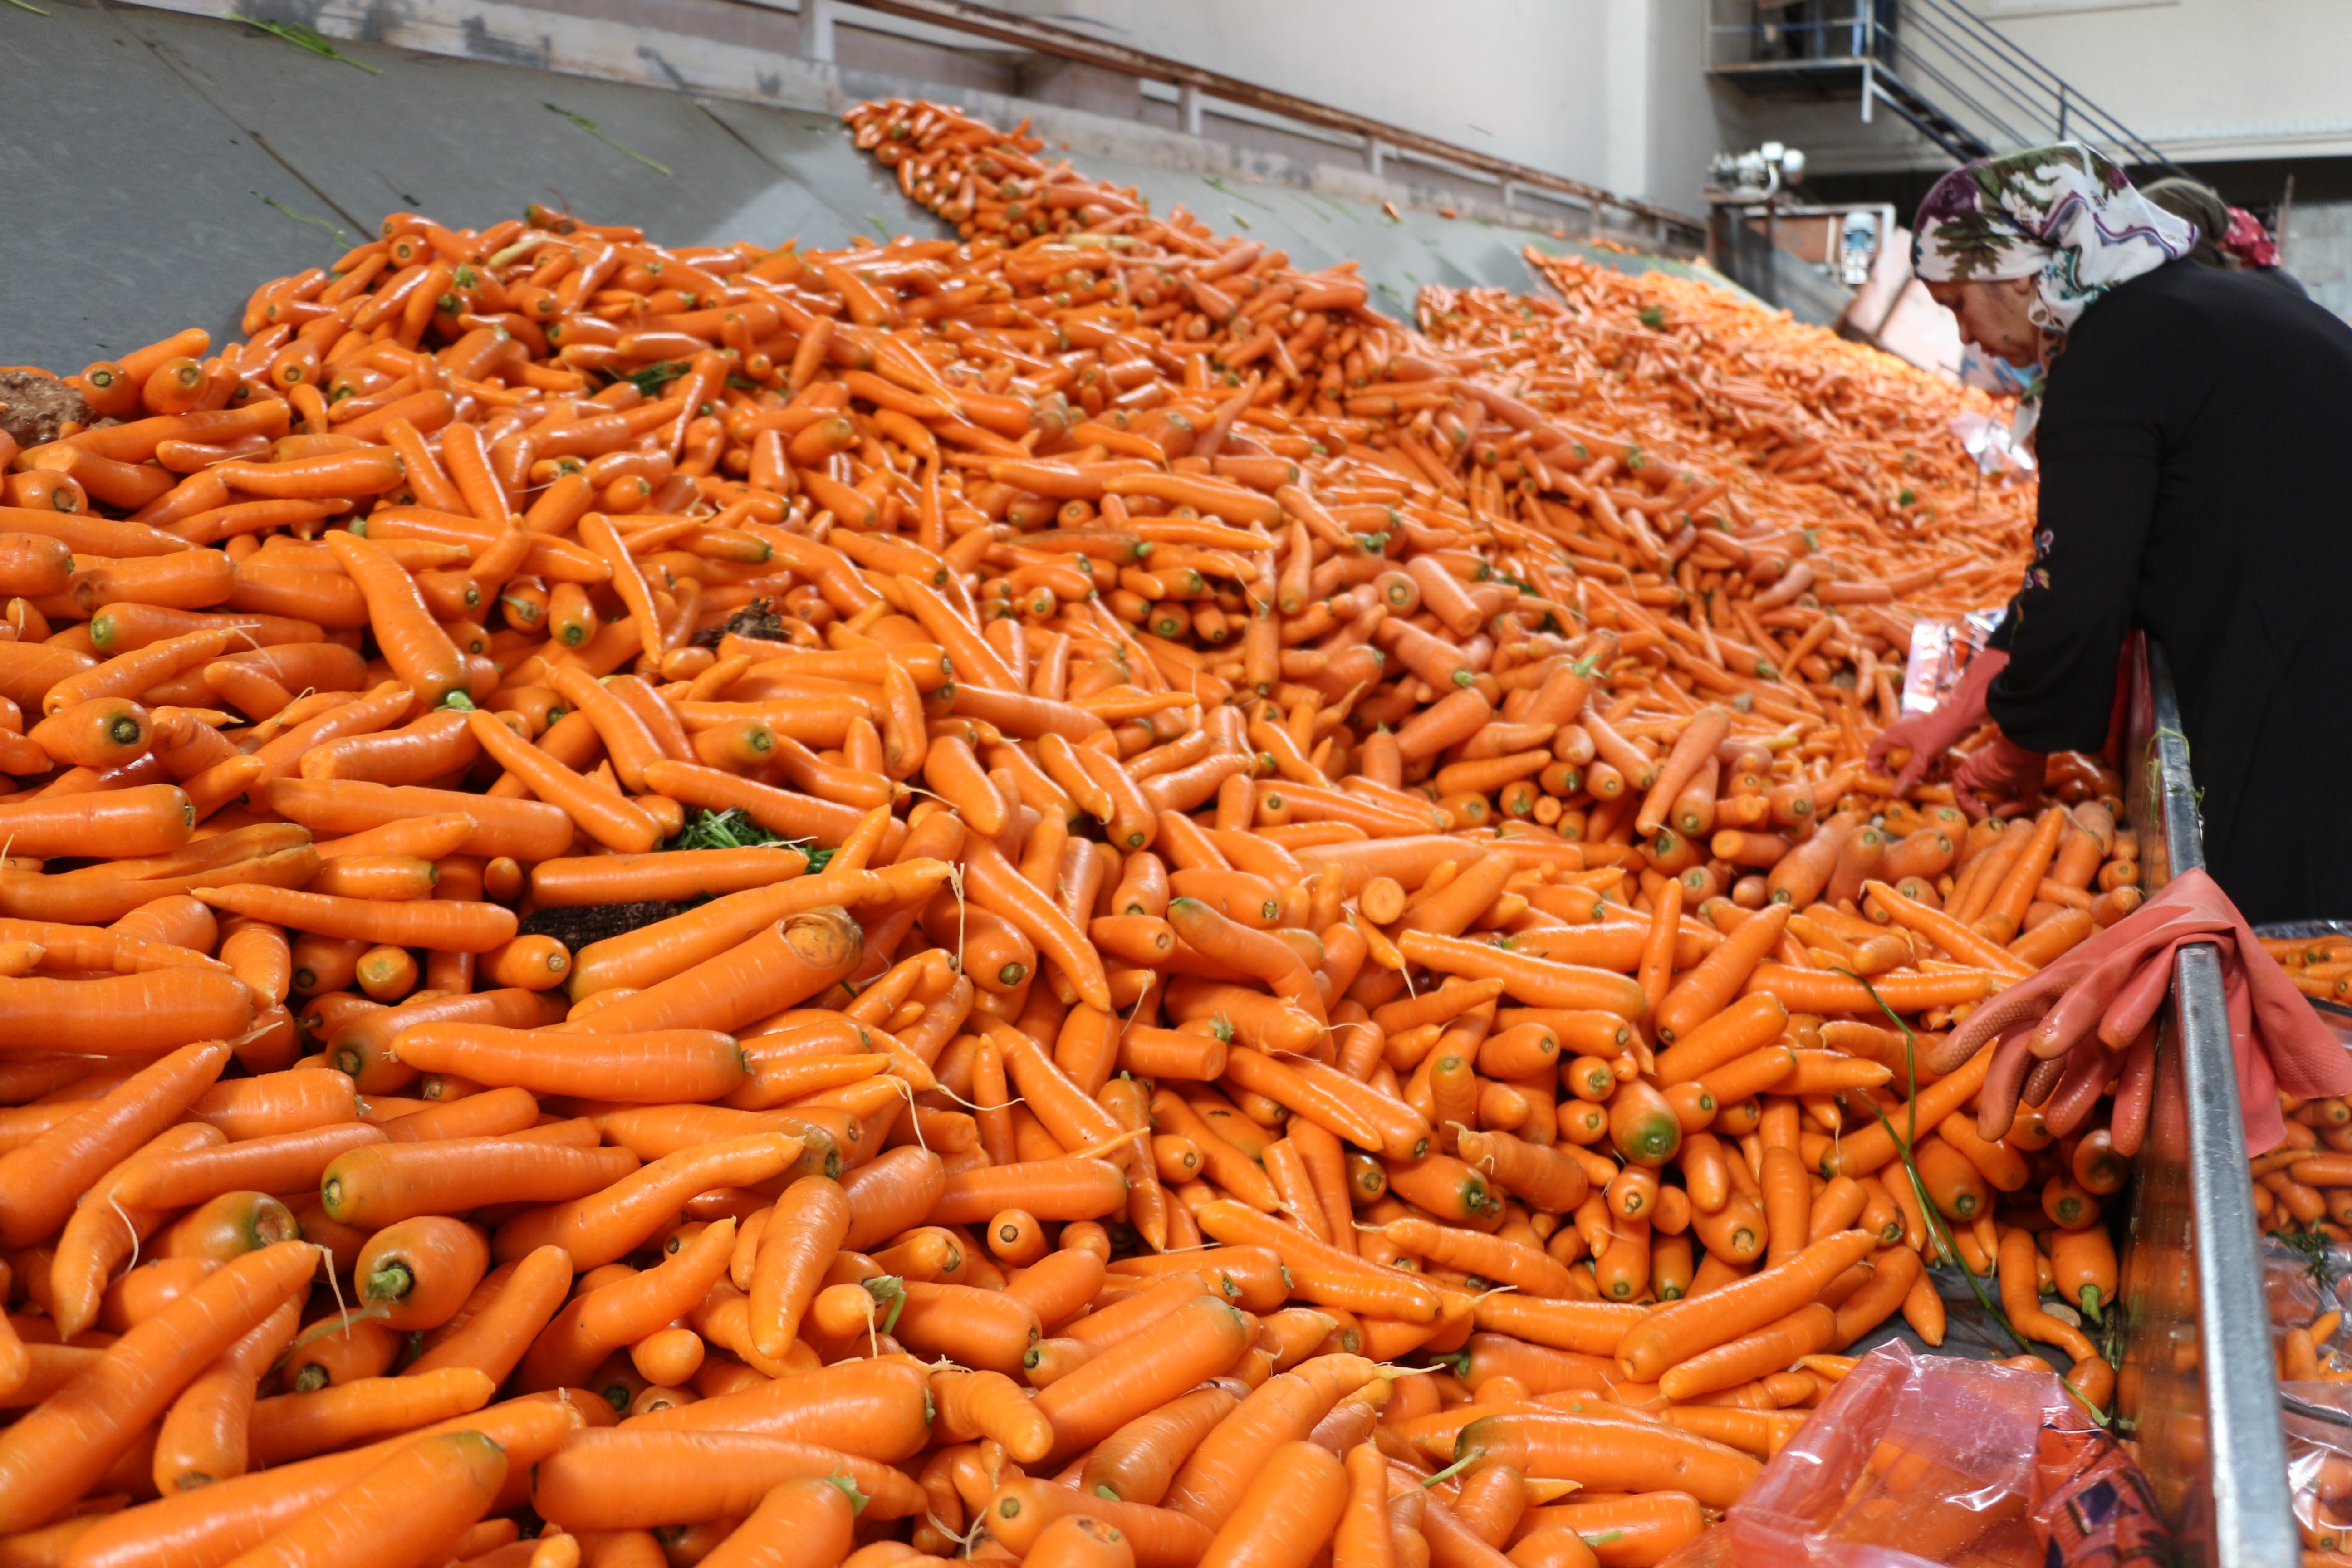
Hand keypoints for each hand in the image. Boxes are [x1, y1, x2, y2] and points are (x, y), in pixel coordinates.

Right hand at [1863, 648, 2008, 794]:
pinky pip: (1916, 756)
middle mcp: (1898, 736)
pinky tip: (1936, 767)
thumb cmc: (1939, 732)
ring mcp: (1910, 737)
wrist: (1961, 716)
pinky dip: (1924, 764)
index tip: (1885, 782)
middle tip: (1907, 782)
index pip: (1872, 755)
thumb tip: (1895, 793)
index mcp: (1891, 737)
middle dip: (1898, 773)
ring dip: (1914, 770)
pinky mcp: (1922, 739)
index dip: (1875, 770)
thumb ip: (1908, 775)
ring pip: (1904, 760)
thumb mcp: (1923, 757)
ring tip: (1927, 774)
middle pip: (1888, 759)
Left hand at [1953, 734, 2045, 820]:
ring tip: (1987, 822)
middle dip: (1980, 813)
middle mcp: (1979, 773)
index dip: (1990, 810)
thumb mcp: (2028, 793)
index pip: (1986, 795)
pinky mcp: (1963, 775)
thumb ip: (2013, 807)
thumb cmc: (2028, 768)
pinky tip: (1984, 815)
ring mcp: (1970, 774)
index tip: (1996, 821)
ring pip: (1967, 798)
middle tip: (1988, 826)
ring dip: (1975, 813)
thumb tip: (1997, 817)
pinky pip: (1962, 796)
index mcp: (1993, 773)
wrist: (2020, 753)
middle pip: (1974, 798)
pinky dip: (1971, 808)